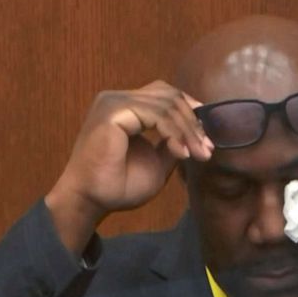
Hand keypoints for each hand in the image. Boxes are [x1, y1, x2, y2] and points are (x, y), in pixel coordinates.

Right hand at [45, 80, 212, 254]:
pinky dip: (174, 133)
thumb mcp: (157, 162)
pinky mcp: (113, 113)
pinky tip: (182, 153)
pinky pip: (156, 114)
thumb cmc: (118, 186)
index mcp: (125, 107)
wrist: (90, 201)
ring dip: (187, 130)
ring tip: (197, 154)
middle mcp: (118, 99)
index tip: (207, 140)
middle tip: (206, 149)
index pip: (165, 96)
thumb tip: (195, 136)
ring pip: (166, 104)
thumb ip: (171, 144)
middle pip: (169, 96)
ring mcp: (114, 103)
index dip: (189, 113)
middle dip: (193, 122)